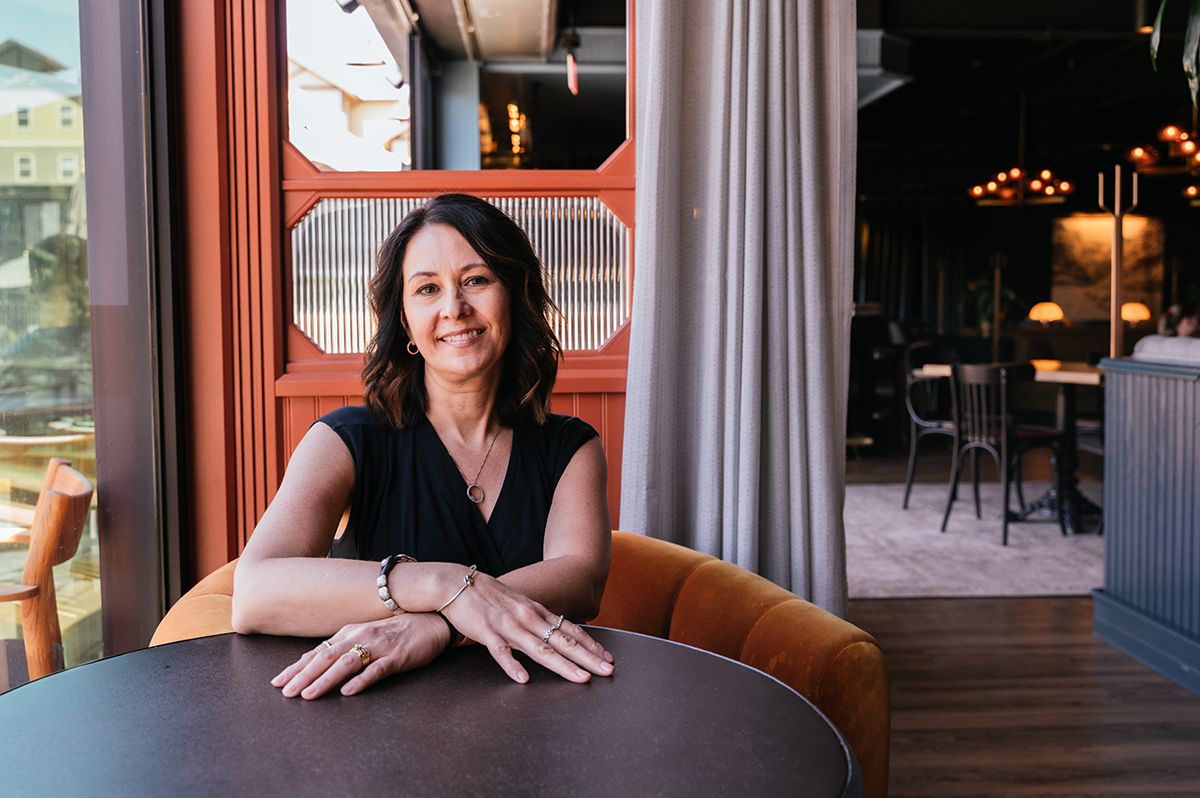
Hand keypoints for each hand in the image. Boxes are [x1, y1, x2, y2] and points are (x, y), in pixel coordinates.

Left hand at [272, 612, 449, 698]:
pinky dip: (361, 681)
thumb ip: (341, 647)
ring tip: (308, 695)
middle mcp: (360, 636)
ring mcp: (379, 646)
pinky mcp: (397, 657)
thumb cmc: (397, 630)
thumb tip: (313, 661)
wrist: (432, 620)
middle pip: (326, 657)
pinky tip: (348, 692)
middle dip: (303, 676)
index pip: (318, 651)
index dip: (297, 667)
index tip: (277, 682)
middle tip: (285, 692)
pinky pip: (376, 670)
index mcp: (350, 632)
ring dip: (325, 680)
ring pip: (346, 664)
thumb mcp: (365, 634)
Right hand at [441, 569, 614, 683]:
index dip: (590, 644)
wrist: (456, 585)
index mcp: (536, 612)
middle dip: (588, 657)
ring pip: (540, 649)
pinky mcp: (487, 632)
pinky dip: (512, 665)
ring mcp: (508, 625)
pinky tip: (523, 679)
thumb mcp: (519, 604)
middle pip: (563, 641)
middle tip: (608, 671)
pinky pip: (501, 652)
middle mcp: (528, 618)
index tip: (608, 657)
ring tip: (581, 678)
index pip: (569, 630)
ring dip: (563, 665)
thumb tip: (554, 631)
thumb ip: (536, 619)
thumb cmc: (488, 597)